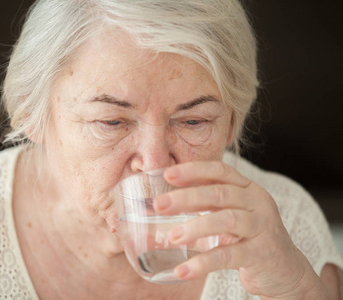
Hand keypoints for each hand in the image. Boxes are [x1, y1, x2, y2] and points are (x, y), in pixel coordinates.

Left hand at [154, 161, 327, 298]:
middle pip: (219, 193)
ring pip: (226, 220)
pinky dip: (203, 263)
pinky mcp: (261, 254)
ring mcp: (262, 228)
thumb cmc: (250, 237)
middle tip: (159, 204)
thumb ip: (208, 204)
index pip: (220, 171)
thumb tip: (167, 200)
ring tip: (171, 237)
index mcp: (248, 189)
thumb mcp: (232, 214)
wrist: (286, 270)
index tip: (168, 174)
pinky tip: (183, 270)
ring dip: (194, 227)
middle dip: (186, 197)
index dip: (193, 170)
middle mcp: (257, 203)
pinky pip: (228, 256)